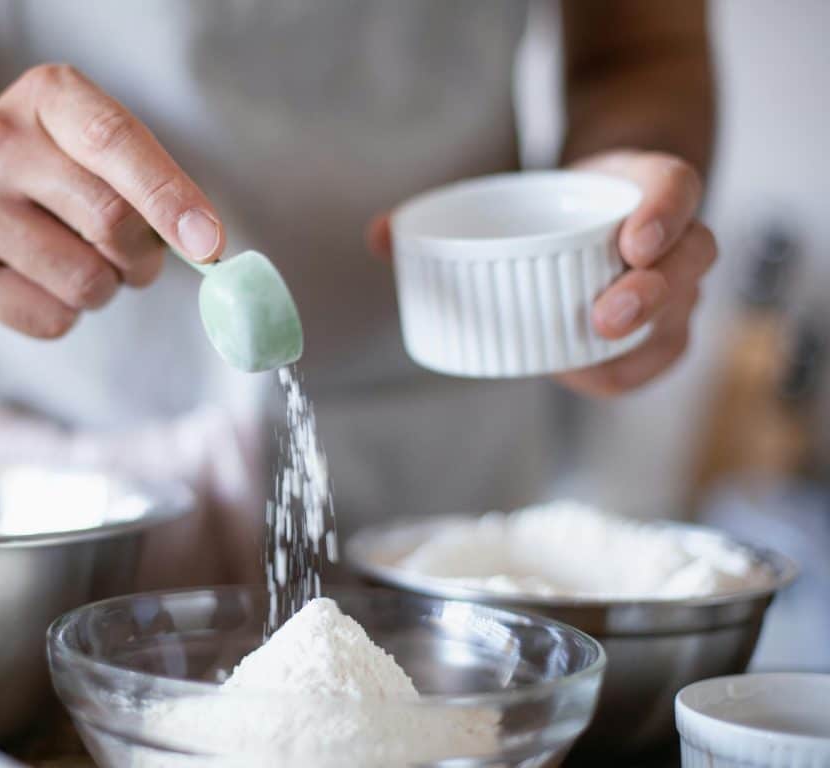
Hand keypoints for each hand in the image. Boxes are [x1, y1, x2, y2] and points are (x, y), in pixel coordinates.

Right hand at [0, 64, 224, 337]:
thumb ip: (150, 180)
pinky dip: (67, 313)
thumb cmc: (46, 169)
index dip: (169, 196)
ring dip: (106, 287)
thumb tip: (205, 245)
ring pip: (86, 282)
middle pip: (111, 221)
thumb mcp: (91, 143)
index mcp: (47, 97)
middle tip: (134, 255)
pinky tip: (40, 281)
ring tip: (78, 261)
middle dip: (143, 255)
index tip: (209, 243)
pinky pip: (52, 320)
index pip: (114, 142)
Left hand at [366, 150, 715, 395]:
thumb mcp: (519, 189)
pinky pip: (662, 354)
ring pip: (682, 312)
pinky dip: (629, 370)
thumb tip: (377, 235)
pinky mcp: (662, 324)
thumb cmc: (554, 203)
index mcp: (642, 186)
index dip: (664, 211)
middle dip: (654, 292)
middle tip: (604, 314)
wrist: (600, 204)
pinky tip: (589, 378)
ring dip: (644, 338)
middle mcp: (672, 234)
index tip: (631, 239)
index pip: (675, 186)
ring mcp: (674, 282)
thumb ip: (447, 211)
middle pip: (692, 257)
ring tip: (594, 354)